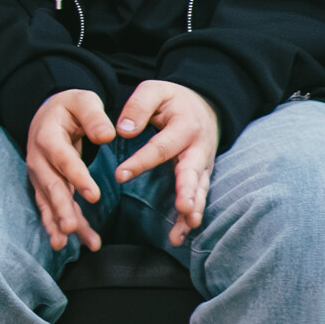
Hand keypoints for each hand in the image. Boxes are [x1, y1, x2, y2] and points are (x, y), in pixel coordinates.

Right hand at [24, 89, 112, 251]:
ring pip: (48, 201)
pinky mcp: (45, 185)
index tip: (94, 195)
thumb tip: (107, 135)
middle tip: (70, 227)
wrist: (47, 113)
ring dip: (56, 222)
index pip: (63, 159)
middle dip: (60, 208)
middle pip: (51, 185)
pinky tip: (71, 243)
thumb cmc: (70, 107)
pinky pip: (51, 207)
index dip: (77, 177)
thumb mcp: (83, 101)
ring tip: (63, 244)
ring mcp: (39, 174)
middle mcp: (39, 158)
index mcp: (48, 136)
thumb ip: (95, 117)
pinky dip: (59, 225)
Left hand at [112, 78, 220, 243]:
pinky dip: (193, 214)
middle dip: (188, 191)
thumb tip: (122, 130)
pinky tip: (183, 233)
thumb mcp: (154, 90)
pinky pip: (200, 196)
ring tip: (187, 226)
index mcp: (185, 127)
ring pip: (201, 189)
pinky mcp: (203, 176)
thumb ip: (138, 106)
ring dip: (195, 209)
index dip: (141, 162)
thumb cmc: (172, 99)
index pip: (161, 148)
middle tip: (183, 207)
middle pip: (193, 172)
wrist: (203, 104)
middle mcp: (199, 149)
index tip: (119, 175)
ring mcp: (204, 165)